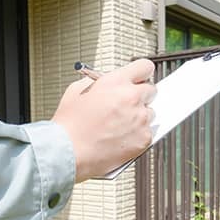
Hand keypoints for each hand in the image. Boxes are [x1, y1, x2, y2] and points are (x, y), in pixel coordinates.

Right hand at [52, 59, 155, 181]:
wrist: (68, 152)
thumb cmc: (69, 126)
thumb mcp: (77, 91)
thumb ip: (96, 82)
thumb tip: (105, 81)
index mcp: (116, 82)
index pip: (145, 67)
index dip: (140, 74)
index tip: (138, 80)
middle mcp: (131, 98)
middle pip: (151, 90)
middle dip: (140, 96)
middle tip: (126, 105)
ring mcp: (140, 119)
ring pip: (151, 113)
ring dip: (140, 116)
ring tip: (119, 125)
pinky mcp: (144, 139)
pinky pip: (149, 132)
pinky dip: (139, 135)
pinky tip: (121, 137)